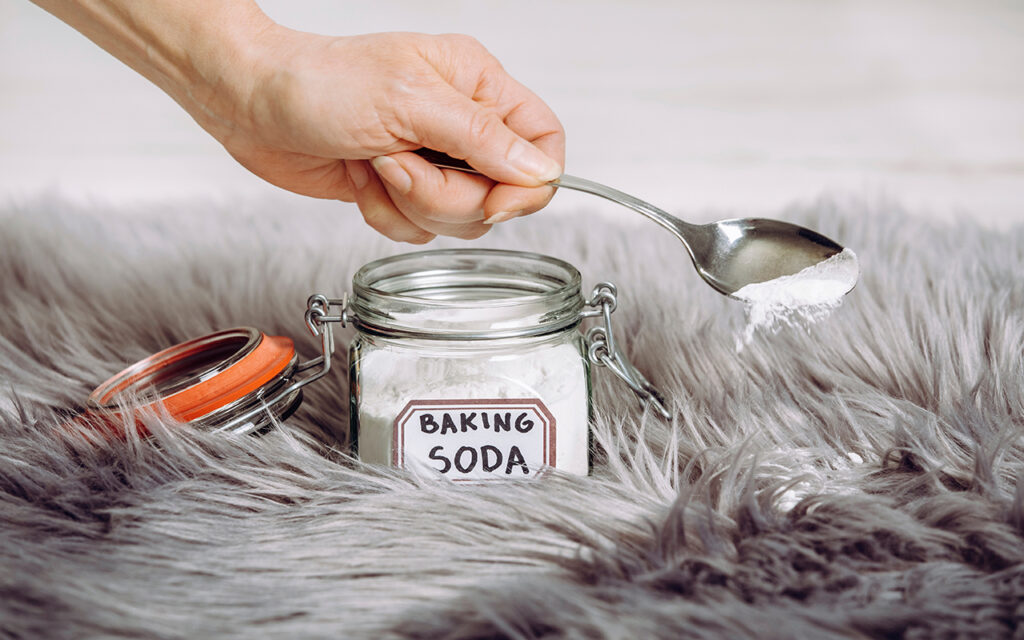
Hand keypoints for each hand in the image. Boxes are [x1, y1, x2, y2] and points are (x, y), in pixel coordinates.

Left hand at [214, 29, 564, 242]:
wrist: (252, 104)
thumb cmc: (318, 81)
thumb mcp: (408, 101)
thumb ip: (482, 139)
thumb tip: (539, 171)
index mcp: (476, 84)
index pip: (542, 141)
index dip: (529, 183)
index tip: (495, 201)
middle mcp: (460, 125)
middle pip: (500, 194)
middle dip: (445, 195)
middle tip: (401, 165)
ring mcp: (431, 160)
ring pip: (460, 219)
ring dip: (412, 205)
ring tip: (378, 166)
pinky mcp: (402, 190)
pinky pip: (421, 230)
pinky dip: (387, 216)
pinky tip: (363, 181)